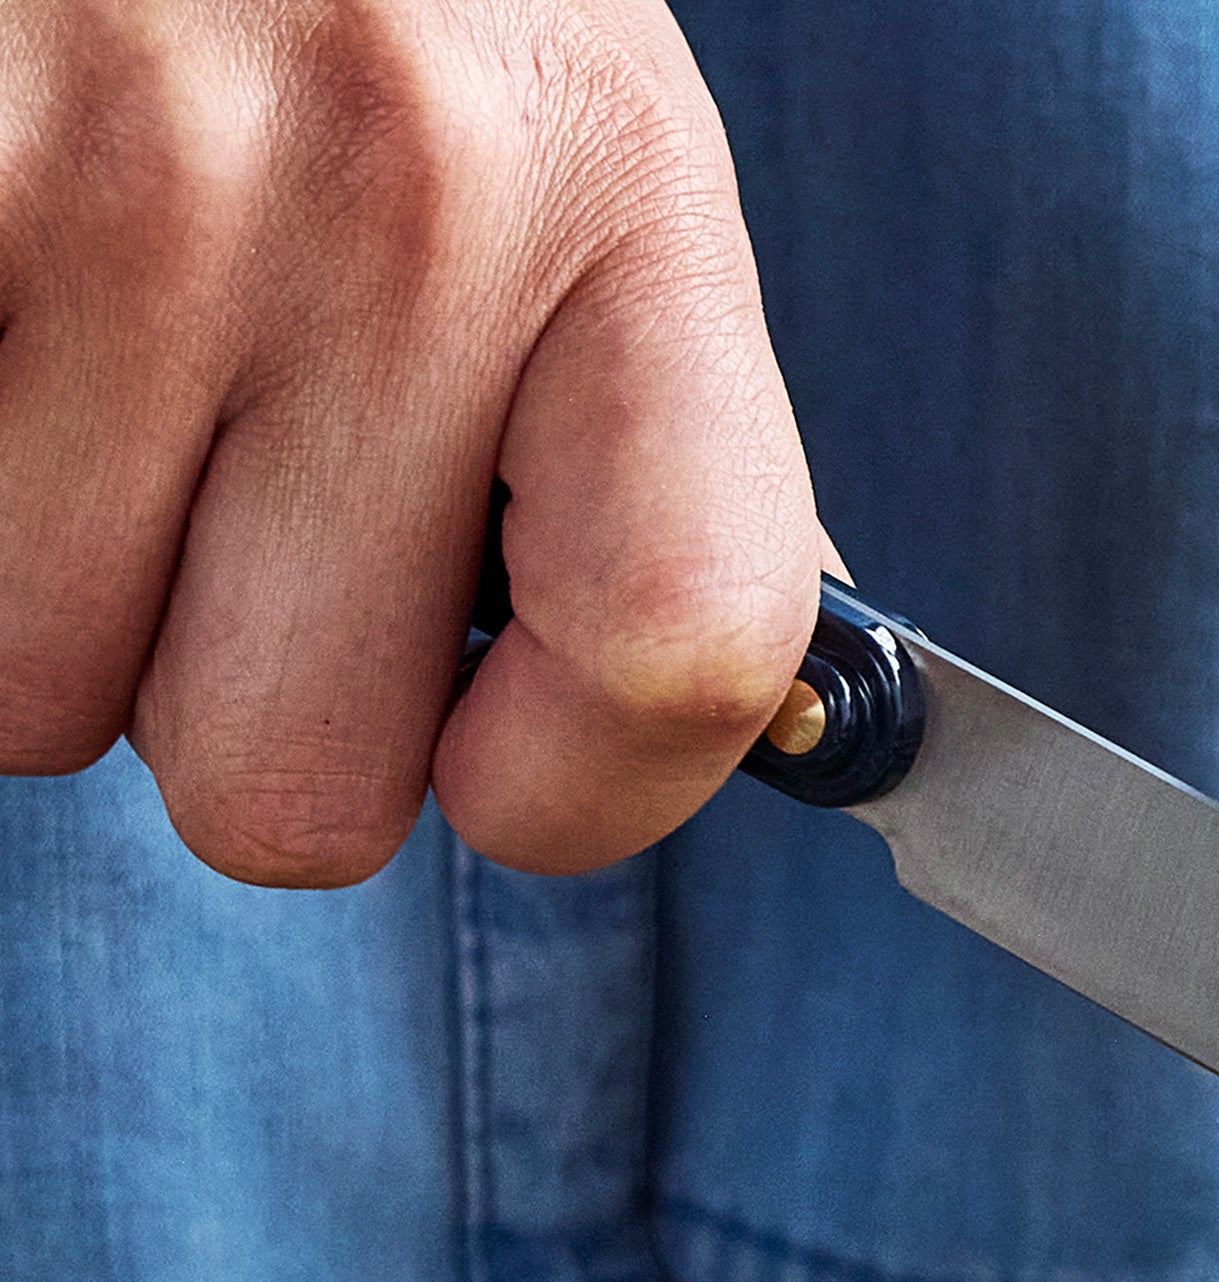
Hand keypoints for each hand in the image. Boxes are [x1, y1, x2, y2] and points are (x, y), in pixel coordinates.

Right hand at [0, 0, 818, 882]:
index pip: (678, 658)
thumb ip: (648, 430)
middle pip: (293, 785)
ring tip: (86, 371)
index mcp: (614, 187)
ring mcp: (110, 188)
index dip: (576, 793)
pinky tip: (5, 333)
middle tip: (226, 499)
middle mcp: (386, 194)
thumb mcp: (572, 135)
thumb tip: (730, 708)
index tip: (509, 761)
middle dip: (237, 691)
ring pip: (39, 697)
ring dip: (52, 589)